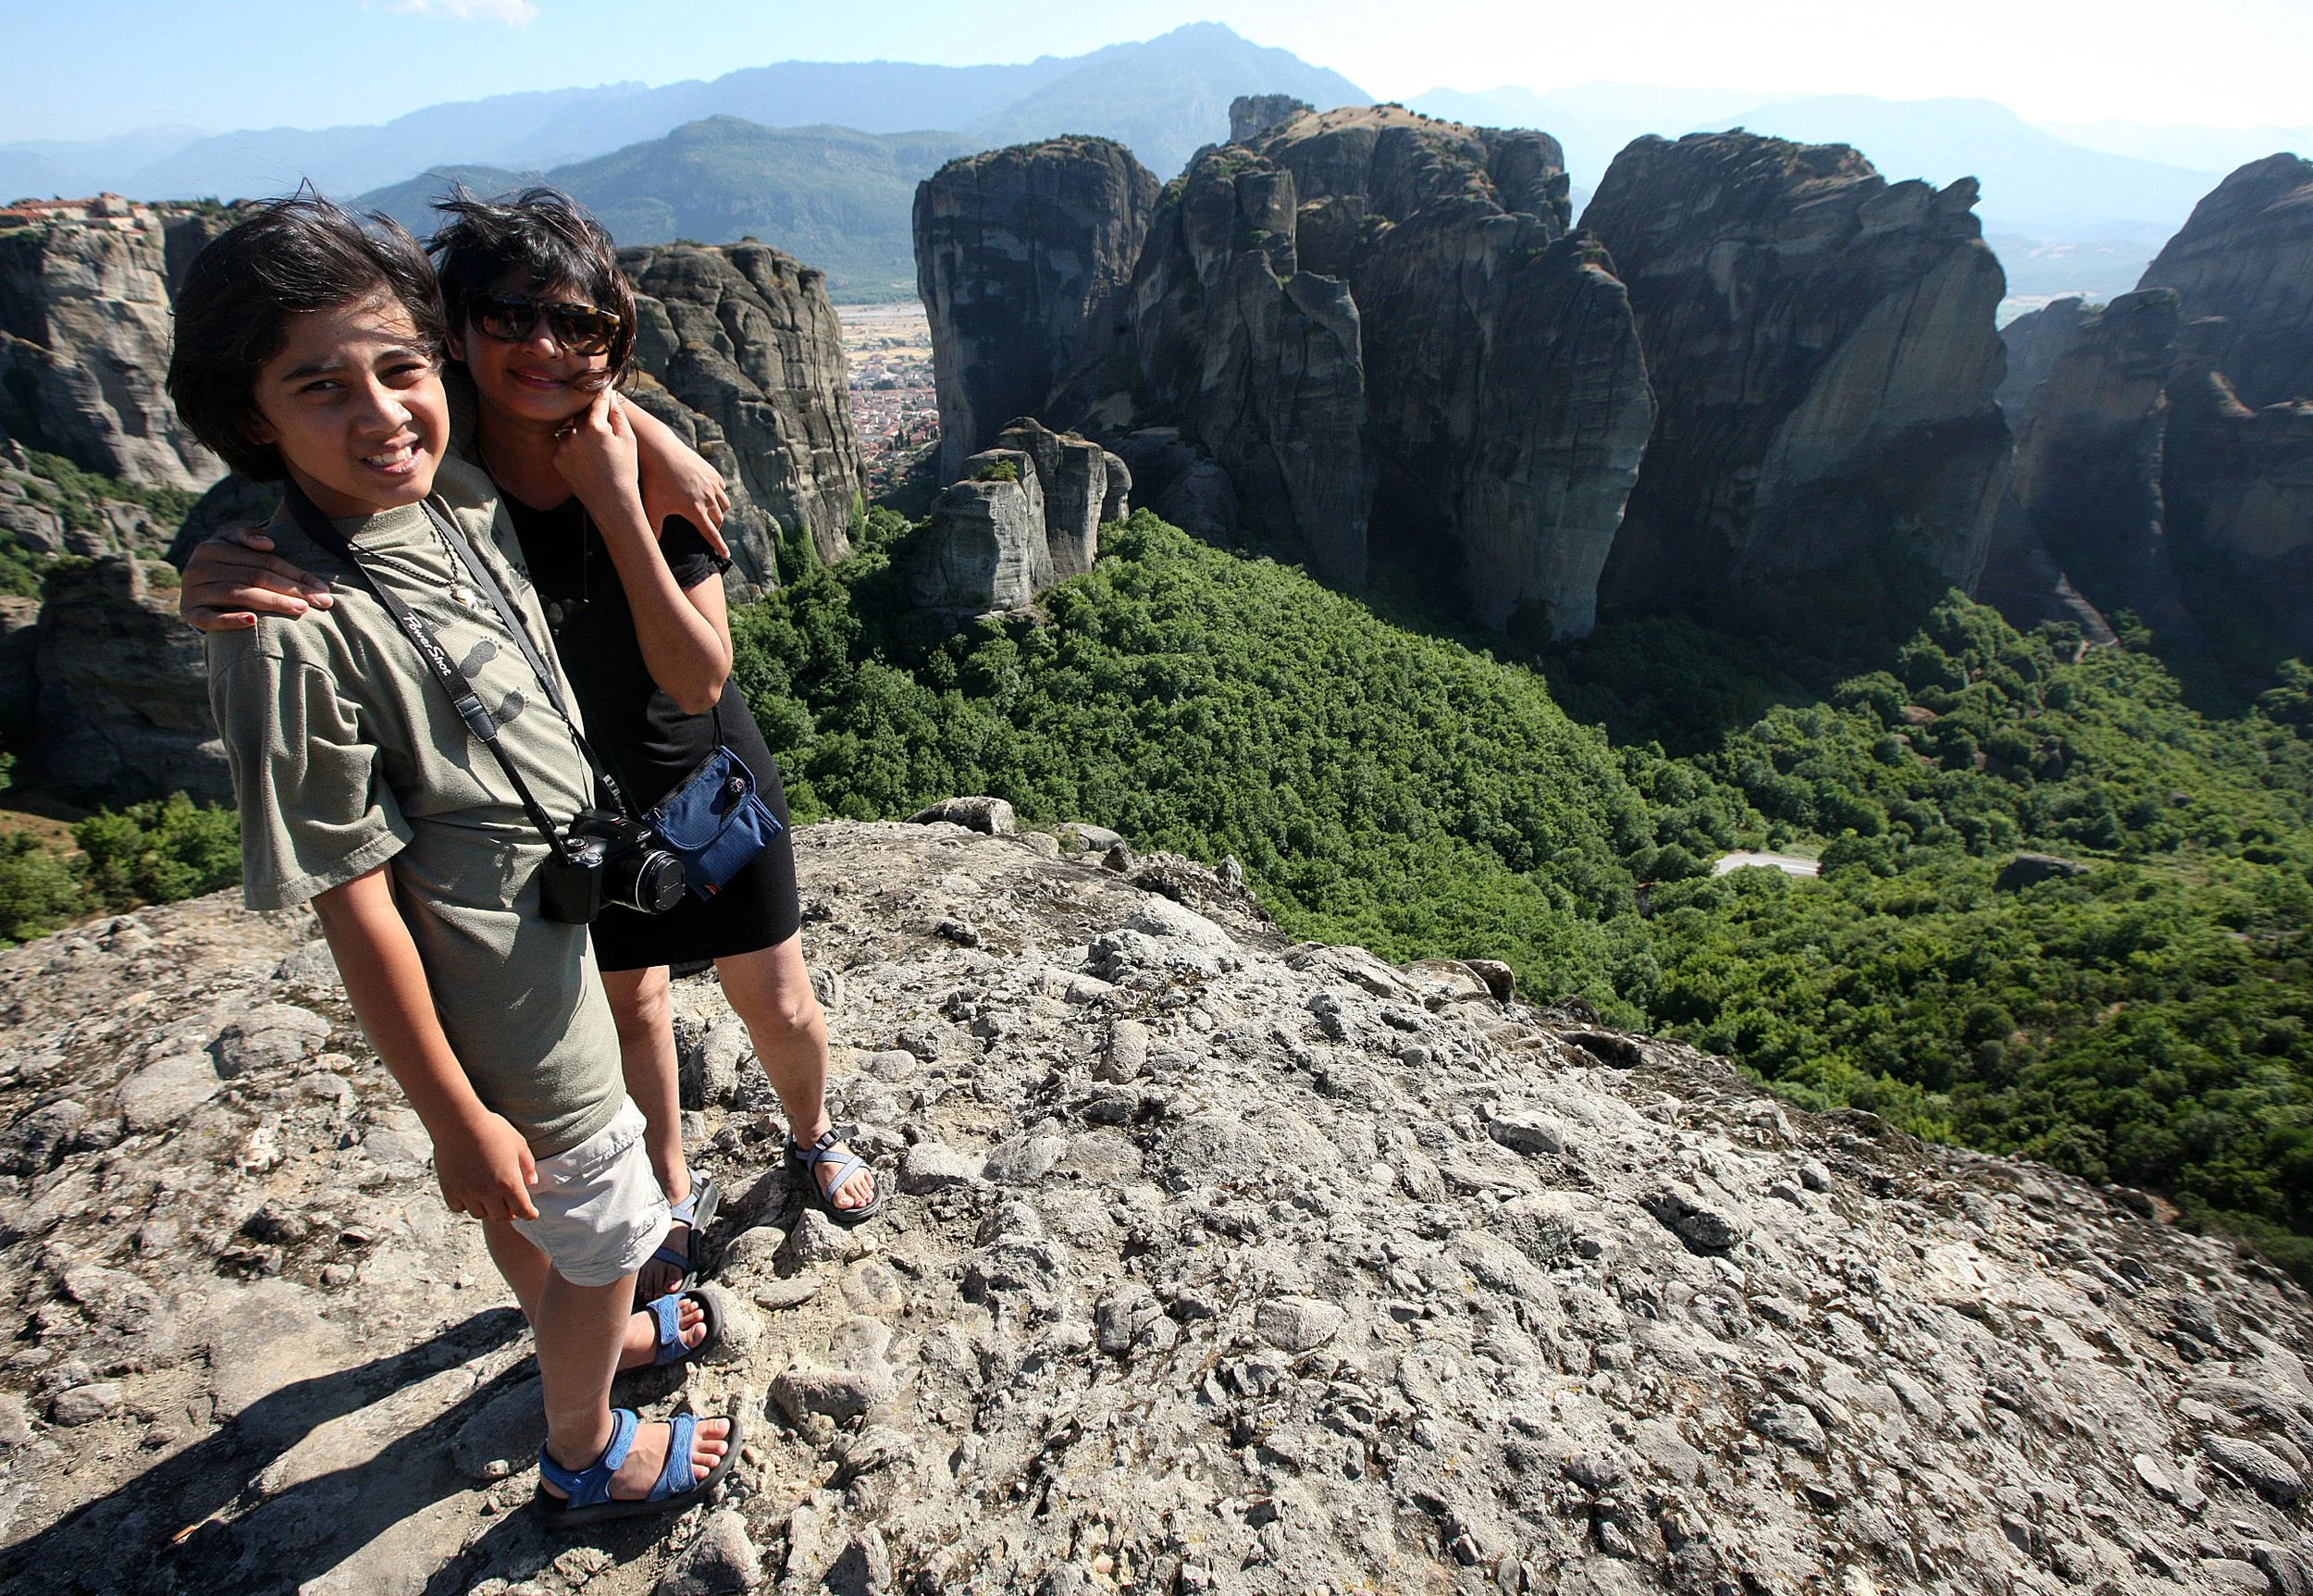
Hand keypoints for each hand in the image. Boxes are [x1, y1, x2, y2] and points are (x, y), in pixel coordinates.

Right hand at [179, 527, 333, 631]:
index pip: (264, 561)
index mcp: (212, 547)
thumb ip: (247, 538)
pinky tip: (253, 621)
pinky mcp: (189, 613)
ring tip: (300, 609)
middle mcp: (199, 566)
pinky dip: (231, 620)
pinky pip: (210, 618)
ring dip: (271, 602)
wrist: (193, 595)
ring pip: (238, 594)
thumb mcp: (232, 548)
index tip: (323, 588)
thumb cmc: (224, 570)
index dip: (296, 574)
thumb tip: (268, 544)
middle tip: (321, 602)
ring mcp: (193, 590)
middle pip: (255, 577)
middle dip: (292, 589)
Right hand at [431, 1108, 539, 1220]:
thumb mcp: (518, 1144)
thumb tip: (532, 1182)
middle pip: (501, 1217)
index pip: (523, 1211)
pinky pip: (459, 1207)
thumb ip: (527, 1166)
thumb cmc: (492, 1130)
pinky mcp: (450, 1189)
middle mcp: (488, 1193)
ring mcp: (467, 1193)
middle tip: (509, 1204)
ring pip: (479, 1214)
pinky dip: (465, 1204)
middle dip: (508, 1213)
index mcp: (509, 1183)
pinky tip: (469, 1193)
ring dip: (487, 1208)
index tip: (531, 1212)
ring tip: (488, 1196)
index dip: (529, 1214)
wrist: (459, 1122)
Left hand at [550, 388, 643, 524]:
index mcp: (595, 426)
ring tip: (597, 448)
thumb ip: (617, 415)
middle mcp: (575, 433)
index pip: (598, 401)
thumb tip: (610, 397)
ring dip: (581, 431)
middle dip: (592, 415)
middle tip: (603, 424)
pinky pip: (564, 444)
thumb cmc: (625, 471)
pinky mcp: (557, 458)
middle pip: (582, 413)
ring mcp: (563, 446)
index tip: (604, 384)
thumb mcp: (628, 440)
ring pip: (571, 428)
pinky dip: (573, 446)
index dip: (602, 392)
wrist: (611, 503)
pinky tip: (588, 459)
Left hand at [629, 395, 732, 559]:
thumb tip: (648, 549)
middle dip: (715, 527)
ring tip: (711, 513)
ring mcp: (712, 484)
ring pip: (724, 504)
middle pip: (719, 519)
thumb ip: (652, 528)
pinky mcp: (712, 473)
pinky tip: (710, 495)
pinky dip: (718, 495)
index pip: (711, 534)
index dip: (718, 546)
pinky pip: (722, 489)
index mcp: (695, 510)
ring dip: (719, 511)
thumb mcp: (652, 506)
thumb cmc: (654, 480)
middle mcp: (708, 498)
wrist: (661, 450)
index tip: (725, 555)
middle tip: (709, 531)